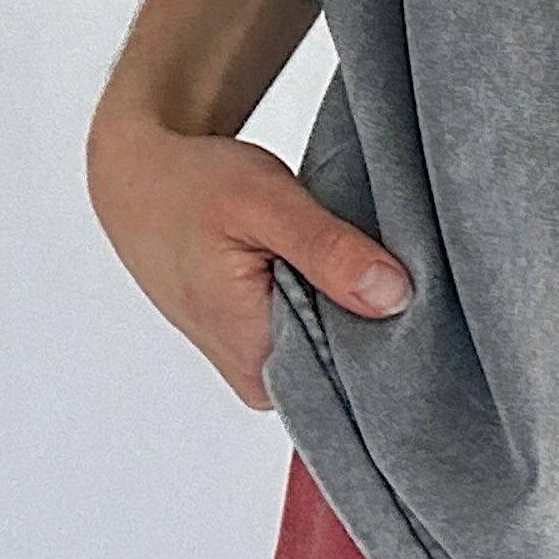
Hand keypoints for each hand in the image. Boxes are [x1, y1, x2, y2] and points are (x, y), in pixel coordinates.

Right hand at [87, 105, 411, 410]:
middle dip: (380, 316)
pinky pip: (320, 330)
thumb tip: (393, 296)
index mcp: (256, 358)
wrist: (140, 179)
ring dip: (357, 303)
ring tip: (361, 254)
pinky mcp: (262, 340)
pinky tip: (343, 265)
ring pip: (337, 345)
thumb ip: (327, 250)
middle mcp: (258, 375)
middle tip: (396, 258)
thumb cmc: (191, 186)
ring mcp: (259, 361)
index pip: (355, 378)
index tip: (418, 288)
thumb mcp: (265, 202)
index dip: (397, 335)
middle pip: (351, 365)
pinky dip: (336, 297)